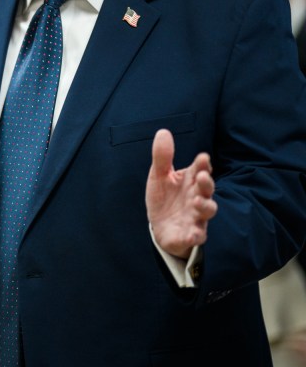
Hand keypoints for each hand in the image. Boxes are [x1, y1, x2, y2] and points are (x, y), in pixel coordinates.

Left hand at [146, 129, 216, 259]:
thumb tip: (163, 132)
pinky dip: (196, 235)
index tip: (202, 158)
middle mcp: (197, 197)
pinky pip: (197, 235)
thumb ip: (162, 157)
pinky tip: (193, 234)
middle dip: (206, 183)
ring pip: (207, 211)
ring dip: (205, 206)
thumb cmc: (165, 198)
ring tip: (197, 201)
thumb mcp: (159, 176)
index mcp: (190, 181)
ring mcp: (196, 216)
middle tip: (201, 176)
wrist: (161, 227)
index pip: (200, 169)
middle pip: (207, 189)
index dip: (202, 165)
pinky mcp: (191, 233)